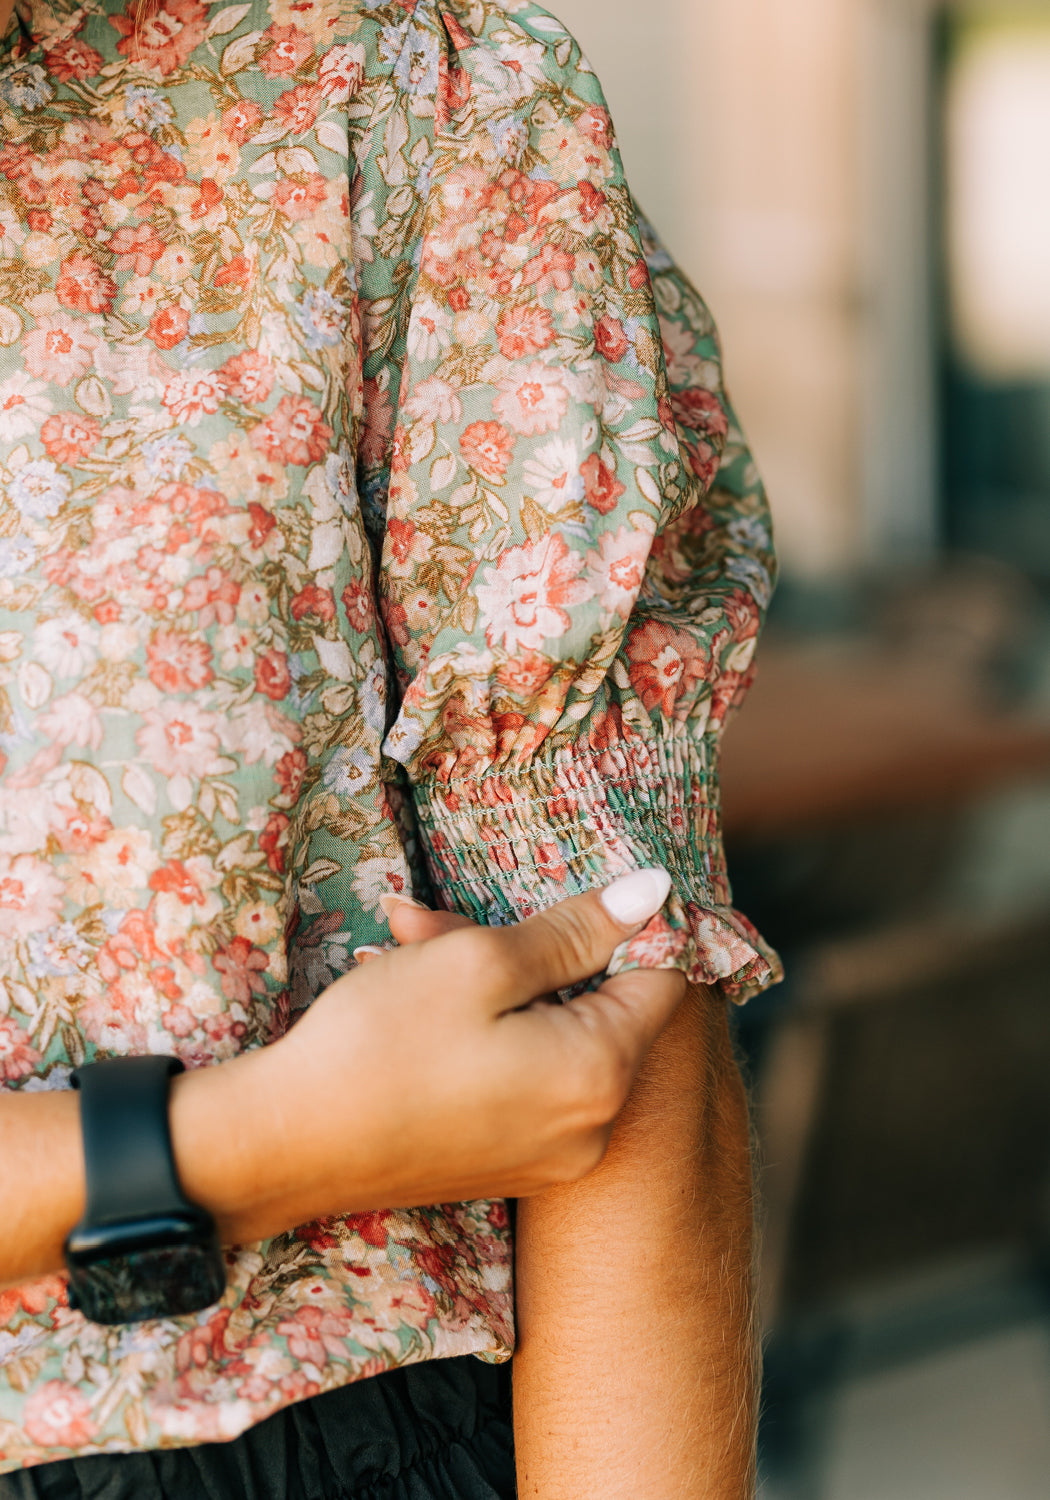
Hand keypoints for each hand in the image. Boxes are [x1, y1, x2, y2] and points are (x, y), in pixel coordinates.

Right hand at [238, 870, 685, 1227]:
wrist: (285, 1148)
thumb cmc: (381, 1044)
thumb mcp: (481, 963)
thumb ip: (575, 930)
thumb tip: (657, 890)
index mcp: (602, 1073)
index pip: (661, 977)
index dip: (618, 924)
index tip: (555, 899)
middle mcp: (595, 1128)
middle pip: (597, 1007)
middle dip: (533, 953)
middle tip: (441, 925)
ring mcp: (551, 1157)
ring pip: (552, 1038)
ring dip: (496, 989)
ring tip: (411, 952)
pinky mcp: (509, 1168)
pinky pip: (522, 1080)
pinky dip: (483, 1037)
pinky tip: (414, 1007)